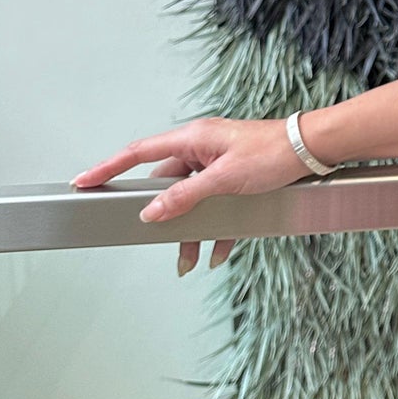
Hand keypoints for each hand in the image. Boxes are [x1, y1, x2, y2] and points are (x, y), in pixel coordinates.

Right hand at [70, 117, 311, 274]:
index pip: (139, 153)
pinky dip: (215, 229)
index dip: (109, 167)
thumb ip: (185, 197)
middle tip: (155, 243)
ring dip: (191, 231)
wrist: (313, 150)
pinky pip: (214, 205)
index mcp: (193, 138)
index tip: (84, 181)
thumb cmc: (273, 152)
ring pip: (191, 201)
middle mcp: (202, 148)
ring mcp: (217, 162)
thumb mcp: (225, 179)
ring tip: (191, 259)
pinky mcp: (234, 176)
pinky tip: (219, 253)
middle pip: (167, 187)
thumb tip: (151, 212)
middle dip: (163, 220)